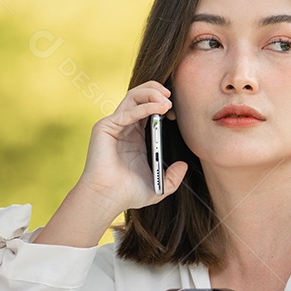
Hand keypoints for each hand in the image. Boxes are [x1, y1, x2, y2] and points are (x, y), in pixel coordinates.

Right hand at [35, 82, 187, 246]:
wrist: (108, 199)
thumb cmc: (128, 194)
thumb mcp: (159, 186)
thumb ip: (174, 177)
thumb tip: (184, 165)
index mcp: (135, 136)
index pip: (148, 109)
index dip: (162, 104)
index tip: (175, 113)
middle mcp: (124, 127)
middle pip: (139, 96)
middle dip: (156, 91)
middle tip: (171, 96)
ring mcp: (114, 125)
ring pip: (132, 97)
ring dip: (151, 93)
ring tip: (167, 99)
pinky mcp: (105, 127)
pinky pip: (128, 112)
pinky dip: (145, 107)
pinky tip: (160, 109)